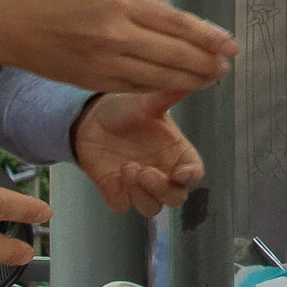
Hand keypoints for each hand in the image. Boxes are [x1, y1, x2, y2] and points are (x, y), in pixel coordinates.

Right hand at [0, 0, 238, 93]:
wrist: (9, 23)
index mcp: (118, 2)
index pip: (174, 23)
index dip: (206, 36)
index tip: (230, 44)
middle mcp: (114, 34)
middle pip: (172, 54)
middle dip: (205, 62)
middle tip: (227, 65)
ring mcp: (103, 61)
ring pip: (157, 76)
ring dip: (190, 79)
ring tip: (213, 78)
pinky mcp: (93, 80)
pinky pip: (135, 87)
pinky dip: (160, 87)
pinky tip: (179, 85)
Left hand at [72, 90, 204, 217]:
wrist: (92, 120)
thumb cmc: (127, 111)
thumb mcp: (148, 103)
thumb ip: (169, 96)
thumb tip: (193, 78)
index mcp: (176, 154)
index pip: (194, 173)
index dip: (191, 176)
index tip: (180, 172)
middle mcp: (162, 174)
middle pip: (175, 197)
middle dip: (162, 189)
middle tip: (145, 171)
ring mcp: (139, 187)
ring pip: (151, 208)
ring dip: (142, 194)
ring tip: (126, 168)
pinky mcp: (116, 192)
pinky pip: (122, 206)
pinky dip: (119, 197)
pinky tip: (112, 178)